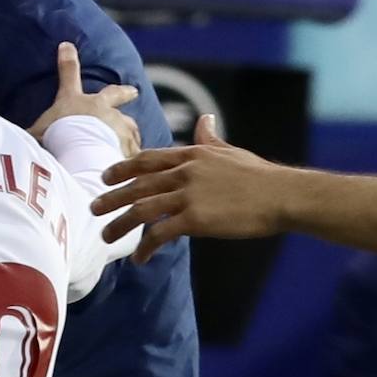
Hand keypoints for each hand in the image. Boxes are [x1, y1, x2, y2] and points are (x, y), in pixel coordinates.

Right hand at [28, 43, 140, 157]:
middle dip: (123, 92)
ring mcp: (117, 124)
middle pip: (113, 95)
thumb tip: (2, 139)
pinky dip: (133, 154)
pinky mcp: (128, 143)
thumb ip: (27, 136)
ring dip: (129, 130)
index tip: (67, 46)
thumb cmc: (54, 141)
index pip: (67, 74)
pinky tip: (135, 162)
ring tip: (132, 140)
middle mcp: (99, 108)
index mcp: (73, 101)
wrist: (80, 152)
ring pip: (129, 124)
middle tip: (134, 91)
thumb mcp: (34, 136)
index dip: (66, 59)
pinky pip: (134, 149)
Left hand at [92, 114, 285, 262]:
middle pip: (137, 184)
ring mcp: (188, 195)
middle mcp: (185, 172)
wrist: (283, 196)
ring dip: (120, 224)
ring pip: (142, 209)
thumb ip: (210, 138)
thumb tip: (204, 119)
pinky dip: (146, 246)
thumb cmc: (260, 176)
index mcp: (191, 155)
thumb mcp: (230, 151)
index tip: (105, 176)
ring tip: (105, 236)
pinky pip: (161, 233)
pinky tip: (139, 258)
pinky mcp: (196, 219)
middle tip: (93, 208)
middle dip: (111, 197)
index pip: (147, 160)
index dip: (123, 168)